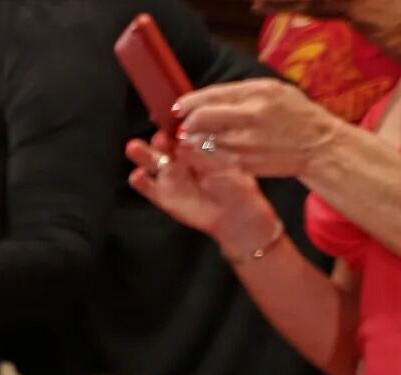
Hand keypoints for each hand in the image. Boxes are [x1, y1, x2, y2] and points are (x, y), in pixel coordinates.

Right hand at [125, 134, 271, 241]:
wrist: (233, 213)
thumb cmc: (234, 185)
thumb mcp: (222, 164)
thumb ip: (201, 155)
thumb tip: (182, 144)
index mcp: (195, 146)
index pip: (181, 131)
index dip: (175, 124)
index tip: (173, 119)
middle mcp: (179, 158)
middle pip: (162, 144)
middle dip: (159, 138)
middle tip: (160, 137)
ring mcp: (169, 176)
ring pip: (149, 161)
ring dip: (140, 153)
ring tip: (133, 147)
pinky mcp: (161, 194)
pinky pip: (145, 186)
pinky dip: (138, 180)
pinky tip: (138, 175)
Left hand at [174, 78, 342, 180]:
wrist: (317, 144)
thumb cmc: (294, 114)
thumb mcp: (272, 90)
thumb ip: (238, 94)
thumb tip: (203, 99)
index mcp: (258, 94)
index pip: (210, 97)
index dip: (188, 102)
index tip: (178, 107)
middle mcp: (250, 117)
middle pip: (200, 120)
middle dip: (187, 122)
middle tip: (184, 124)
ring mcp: (245, 143)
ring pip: (202, 141)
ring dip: (193, 140)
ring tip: (196, 137)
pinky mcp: (243, 163)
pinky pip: (212, 157)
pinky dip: (205, 153)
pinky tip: (209, 149)